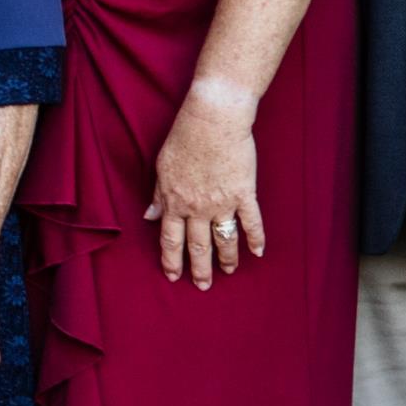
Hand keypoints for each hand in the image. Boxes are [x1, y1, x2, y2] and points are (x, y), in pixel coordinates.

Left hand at [147, 88, 264, 289]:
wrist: (213, 120)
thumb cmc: (184, 138)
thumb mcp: (162, 167)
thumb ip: (158, 195)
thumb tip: (149, 215)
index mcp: (175, 201)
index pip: (170, 239)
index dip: (171, 259)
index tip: (173, 275)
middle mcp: (197, 207)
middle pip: (197, 246)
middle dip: (199, 269)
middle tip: (203, 286)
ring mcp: (222, 203)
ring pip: (224, 240)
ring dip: (226, 259)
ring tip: (228, 271)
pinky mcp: (244, 194)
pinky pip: (251, 222)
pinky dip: (255, 239)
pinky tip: (257, 253)